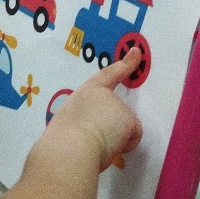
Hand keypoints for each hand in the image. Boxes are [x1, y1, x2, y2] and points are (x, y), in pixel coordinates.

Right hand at [48, 48, 142, 170]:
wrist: (70, 146)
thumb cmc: (63, 139)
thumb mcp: (70, 120)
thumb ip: (85, 118)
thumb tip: (98, 133)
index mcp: (85, 92)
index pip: (107, 75)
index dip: (124, 64)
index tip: (136, 52)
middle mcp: (103, 95)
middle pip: (117, 113)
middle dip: (110, 128)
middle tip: (91, 137)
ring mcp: (118, 105)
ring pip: (124, 128)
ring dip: (115, 138)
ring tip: (96, 142)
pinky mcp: (130, 119)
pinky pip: (133, 137)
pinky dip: (125, 145)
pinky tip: (109, 146)